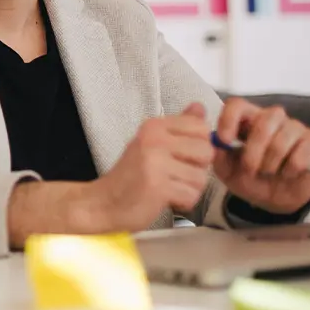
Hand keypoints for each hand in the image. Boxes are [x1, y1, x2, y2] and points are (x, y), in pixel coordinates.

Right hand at [86, 104, 214, 231]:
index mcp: (154, 126)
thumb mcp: (153, 144)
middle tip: (174, 175)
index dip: (199, 145)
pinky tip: (166, 199)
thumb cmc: (131, 176)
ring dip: (189, 189)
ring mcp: (155, 162)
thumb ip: (179, 127)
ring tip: (168, 188)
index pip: (201, 127)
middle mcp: (154, 139)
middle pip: (206, 152)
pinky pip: (191, 195)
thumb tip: (199, 106)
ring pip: (201, 177)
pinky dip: (183, 203)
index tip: (180, 157)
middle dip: (196, 170)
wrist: (103, 203)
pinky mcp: (157, 186)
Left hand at [212, 98, 309, 214]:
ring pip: (283, 138)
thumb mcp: (227, 171)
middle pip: (264, 120)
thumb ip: (218, 155)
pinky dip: (290, 169)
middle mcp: (271, 118)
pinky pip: (302, 153)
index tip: (225, 141)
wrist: (276, 199)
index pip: (237, 105)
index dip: (229, 119)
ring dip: (271, 163)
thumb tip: (215, 142)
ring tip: (268, 172)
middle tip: (249, 169)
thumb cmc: (249, 178)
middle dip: (254, 150)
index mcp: (246, 120)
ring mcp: (294, 127)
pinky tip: (287, 173)